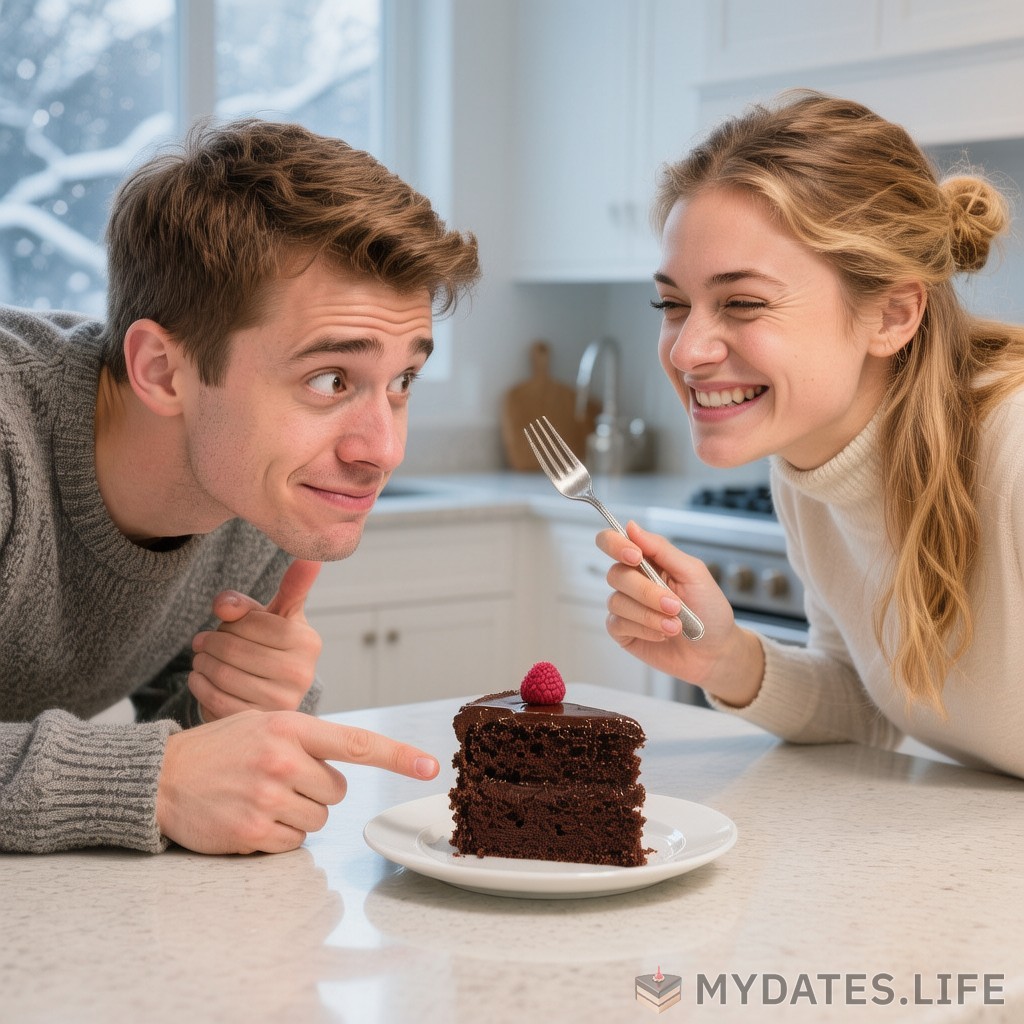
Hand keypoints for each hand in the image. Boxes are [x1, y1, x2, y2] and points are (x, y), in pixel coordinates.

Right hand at [156, 710, 439, 853]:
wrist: (161, 777)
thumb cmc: (218, 749)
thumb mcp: (263, 724)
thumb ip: (306, 739)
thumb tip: (345, 767)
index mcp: (291, 727)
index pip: (357, 742)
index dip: (398, 756)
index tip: (429, 767)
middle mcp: (284, 759)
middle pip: (337, 793)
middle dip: (316, 792)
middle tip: (280, 782)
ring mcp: (268, 796)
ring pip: (318, 821)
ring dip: (297, 816)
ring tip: (260, 797)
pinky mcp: (252, 830)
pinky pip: (292, 844)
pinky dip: (277, 837)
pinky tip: (250, 818)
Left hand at [189, 559, 323, 721]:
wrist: (272, 689)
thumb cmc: (266, 646)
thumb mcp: (262, 618)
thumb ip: (243, 603)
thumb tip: (224, 607)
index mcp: (308, 641)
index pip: (253, 621)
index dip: (230, 621)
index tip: (222, 624)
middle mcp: (302, 673)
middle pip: (235, 649)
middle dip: (210, 642)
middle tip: (201, 642)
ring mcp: (283, 702)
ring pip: (224, 675)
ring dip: (202, 663)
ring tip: (200, 659)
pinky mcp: (260, 722)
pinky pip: (217, 700)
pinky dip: (200, 685)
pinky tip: (199, 677)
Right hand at [597, 521, 763, 705]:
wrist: (716, 652)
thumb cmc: (709, 610)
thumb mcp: (693, 573)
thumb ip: (662, 549)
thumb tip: (631, 526)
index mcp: (648, 561)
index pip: (613, 542)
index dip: (616, 545)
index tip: (635, 556)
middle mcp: (633, 581)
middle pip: (616, 574)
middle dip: (646, 591)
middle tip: (674, 605)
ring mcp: (626, 607)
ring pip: (616, 601)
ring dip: (649, 615)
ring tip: (676, 626)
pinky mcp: (623, 631)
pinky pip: (617, 624)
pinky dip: (644, 629)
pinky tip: (662, 635)